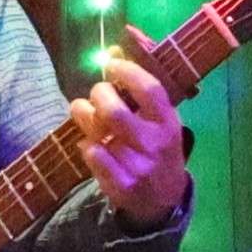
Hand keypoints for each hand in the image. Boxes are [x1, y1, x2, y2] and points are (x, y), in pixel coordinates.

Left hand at [71, 54, 187, 227]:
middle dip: (98, 95)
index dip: (126, 71)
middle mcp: (155, 144)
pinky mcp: (120, 185)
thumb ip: (139, 89)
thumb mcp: (160, 120)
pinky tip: (90, 143)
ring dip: (84, 117)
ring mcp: (137, 166)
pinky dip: (85, 145)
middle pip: (113, 112)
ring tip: (83, 112)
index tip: (111, 64)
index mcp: (169, 123)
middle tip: (97, 93)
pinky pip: (91, 155)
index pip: (149, 90)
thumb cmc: (158, 149)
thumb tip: (113, 50)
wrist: (163, 201)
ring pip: (97, 134)